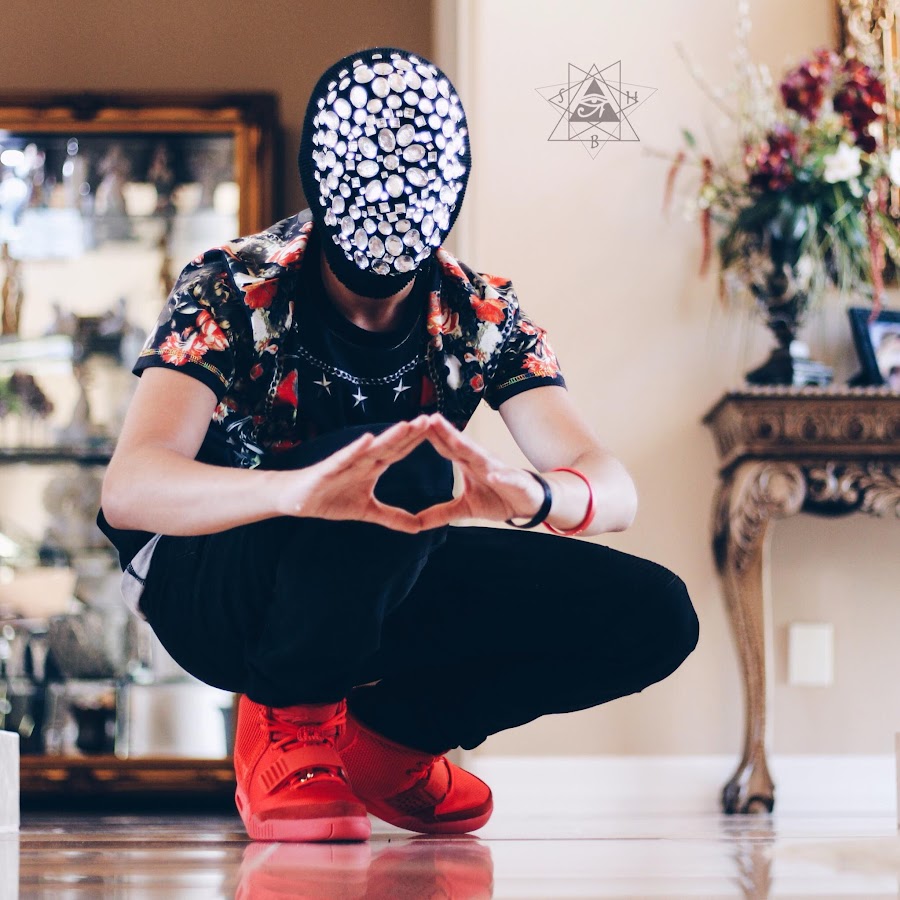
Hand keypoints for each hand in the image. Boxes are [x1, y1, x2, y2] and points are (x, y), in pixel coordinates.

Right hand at [277, 416, 432, 532]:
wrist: (297, 499)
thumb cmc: (330, 498)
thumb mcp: (367, 511)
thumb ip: (392, 517)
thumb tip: (418, 528)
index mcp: (373, 467)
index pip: (399, 451)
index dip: (417, 442)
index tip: (439, 432)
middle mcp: (363, 460)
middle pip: (391, 445)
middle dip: (410, 433)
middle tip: (431, 419)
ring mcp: (347, 462)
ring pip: (372, 448)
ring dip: (389, 437)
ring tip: (407, 425)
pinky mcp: (329, 468)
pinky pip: (344, 458)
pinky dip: (356, 449)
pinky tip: (367, 439)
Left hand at [414, 415, 545, 528]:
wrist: (530, 502)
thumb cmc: (498, 498)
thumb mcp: (465, 509)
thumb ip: (440, 513)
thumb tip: (416, 524)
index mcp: (468, 464)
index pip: (447, 448)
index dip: (431, 438)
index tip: (412, 426)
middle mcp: (482, 462)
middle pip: (461, 445)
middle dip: (446, 432)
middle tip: (429, 418)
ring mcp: (499, 470)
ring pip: (482, 456)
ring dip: (469, 447)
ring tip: (455, 438)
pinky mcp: (515, 482)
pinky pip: (508, 478)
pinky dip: (502, 476)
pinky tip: (494, 475)